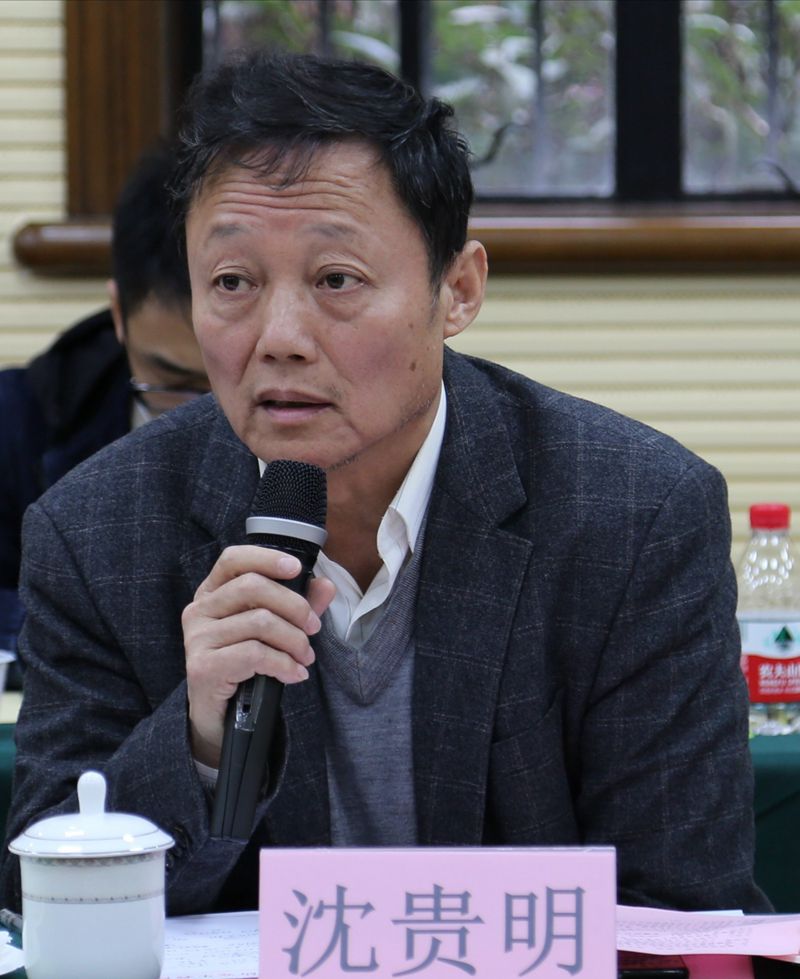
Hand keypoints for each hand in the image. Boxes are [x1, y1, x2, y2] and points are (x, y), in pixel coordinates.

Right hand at [182, 545, 335, 766]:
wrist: (220, 718)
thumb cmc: (246, 666)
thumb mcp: (273, 631)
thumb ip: (298, 605)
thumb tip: (325, 585)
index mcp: (212, 593)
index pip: (233, 559)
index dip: (266, 558)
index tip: (296, 568)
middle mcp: (199, 610)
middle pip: (254, 587)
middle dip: (295, 607)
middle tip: (314, 629)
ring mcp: (197, 638)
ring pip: (260, 622)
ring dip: (294, 641)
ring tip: (305, 657)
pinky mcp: (203, 666)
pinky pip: (254, 654)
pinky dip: (283, 664)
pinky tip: (295, 674)